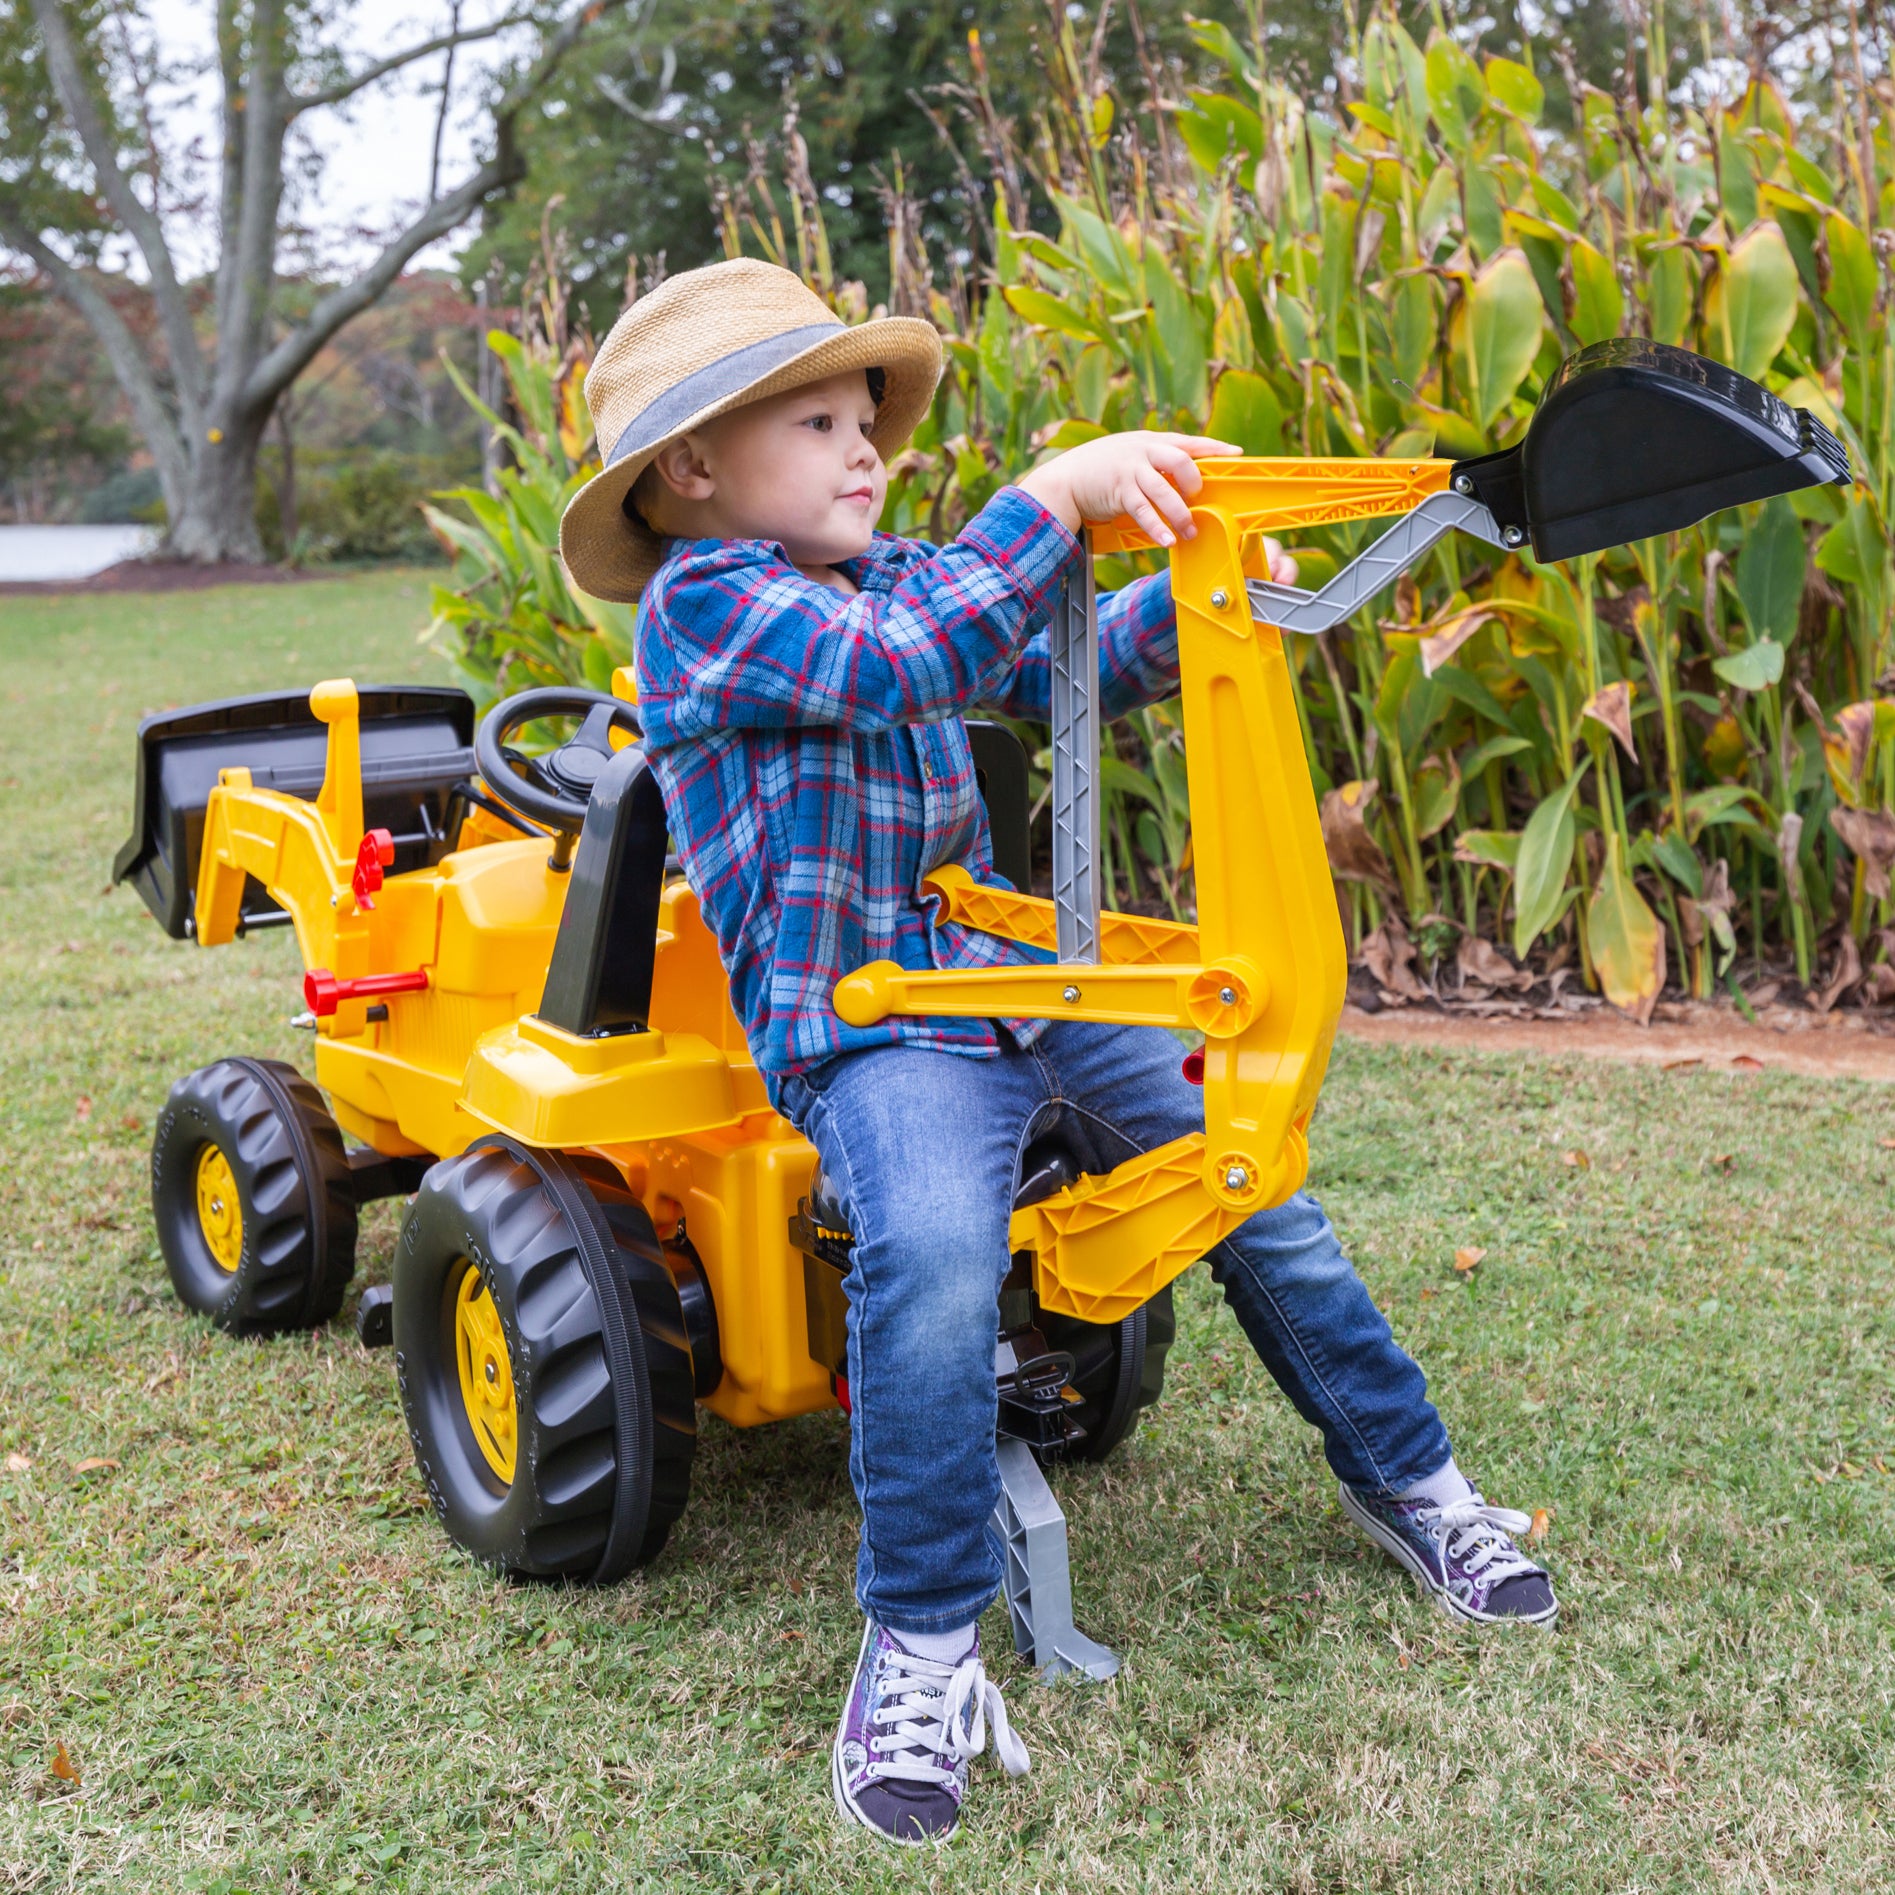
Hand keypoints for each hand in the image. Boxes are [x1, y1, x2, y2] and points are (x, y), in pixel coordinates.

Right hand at [1017, 430, 1235, 547]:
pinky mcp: (1118, 491)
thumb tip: (1181, 481)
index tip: (1235, 454)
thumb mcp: (1127, 456)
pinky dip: (1157, 527)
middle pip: (1181, 461)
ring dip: (1180, 514)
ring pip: (1165, 490)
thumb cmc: (1098, 471)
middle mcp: (1141, 451)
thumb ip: (1152, 463)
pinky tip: (1167, 540)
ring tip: (1188, 532)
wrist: (1064, 480)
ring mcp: (1130, 470)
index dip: (1213, 448)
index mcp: (1148, 441)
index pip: (1187, 442)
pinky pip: (1144, 512)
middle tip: (1197, 501)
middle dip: (1195, 483)